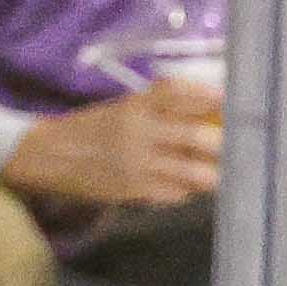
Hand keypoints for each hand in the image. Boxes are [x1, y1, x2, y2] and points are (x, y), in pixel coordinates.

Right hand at [1, 82, 226, 213]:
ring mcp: (137, 163)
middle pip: (195, 135)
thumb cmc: (90, 128)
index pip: (178, 93)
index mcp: (136, 105)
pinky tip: (188, 187)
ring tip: (221, 173)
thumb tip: (207, 116)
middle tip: (238, 144)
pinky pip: (172, 192)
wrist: (49, 155)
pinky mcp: (132, 189)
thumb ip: (160, 111)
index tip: (229, 99)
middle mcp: (139, 131)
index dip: (208, 95)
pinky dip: (186, 190)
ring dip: (211, 174)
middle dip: (222, 143)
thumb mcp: (123, 109)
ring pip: (191, 171)